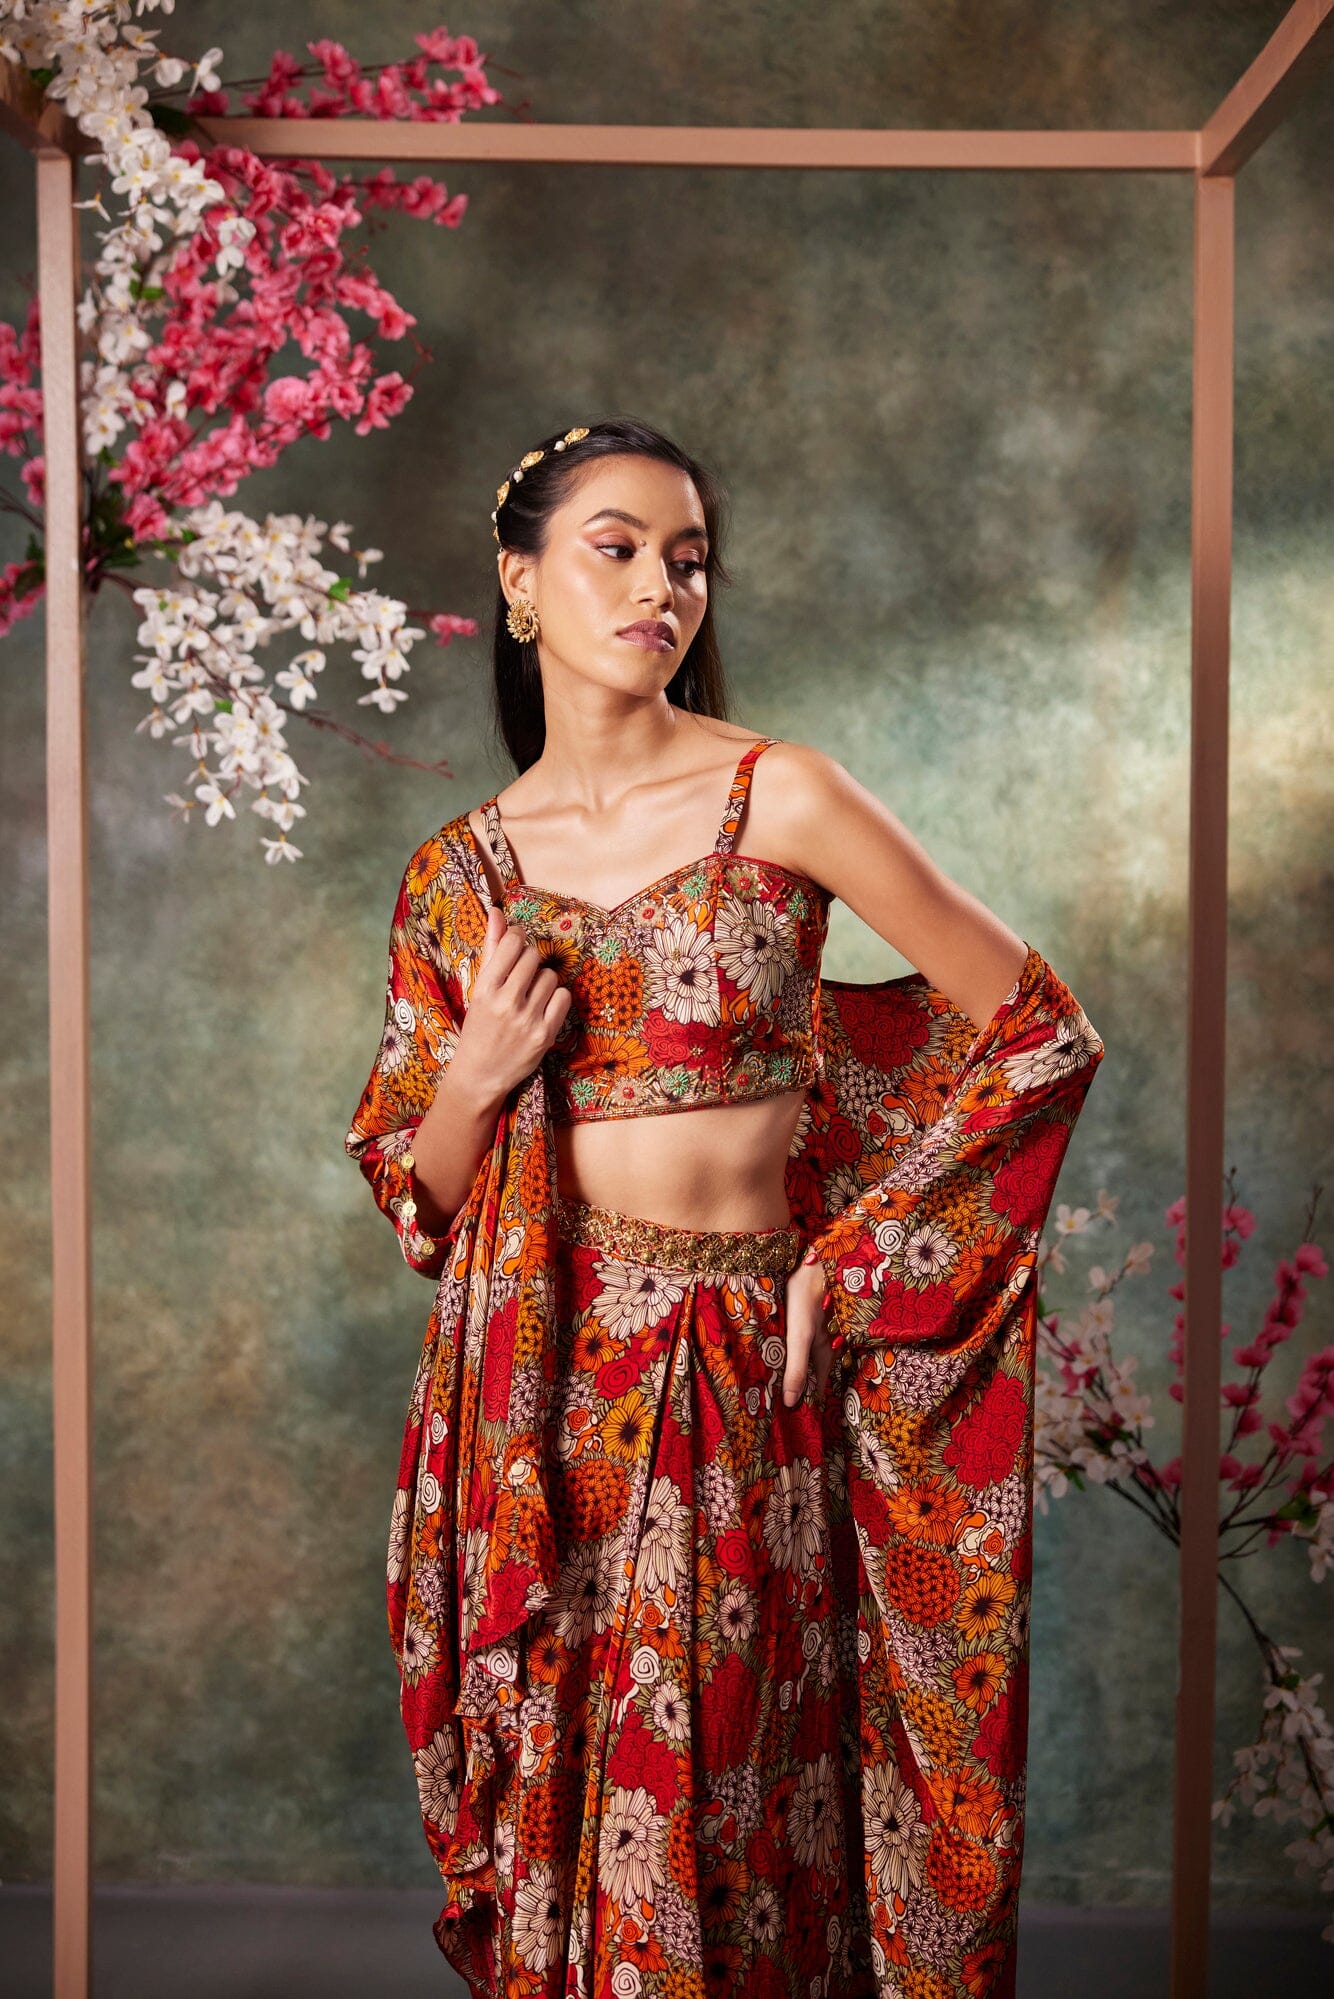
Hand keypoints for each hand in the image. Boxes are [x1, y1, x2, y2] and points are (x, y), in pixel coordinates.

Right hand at [454, 902, 572, 1100]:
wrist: (480, 1074)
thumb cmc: (479, 1026)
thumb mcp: (479, 988)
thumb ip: (492, 948)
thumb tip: (498, 911)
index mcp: (484, 987)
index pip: (514, 943)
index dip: (519, 938)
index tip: (518, 945)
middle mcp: (505, 1001)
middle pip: (534, 957)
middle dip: (531, 960)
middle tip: (523, 975)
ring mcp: (526, 1019)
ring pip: (550, 977)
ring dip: (543, 981)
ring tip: (531, 995)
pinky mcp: (544, 1034)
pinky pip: (563, 998)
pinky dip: (556, 999)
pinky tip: (544, 1007)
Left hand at [782, 1253, 834, 1407]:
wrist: (816, 1260)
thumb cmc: (808, 1297)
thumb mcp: (800, 1335)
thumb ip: (796, 1368)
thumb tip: (791, 1403)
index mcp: (824, 1354)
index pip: (816, 1388)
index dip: (806, 1403)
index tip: (793, 1422)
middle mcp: (823, 1345)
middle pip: (810, 1374)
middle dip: (797, 1389)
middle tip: (776, 1406)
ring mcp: (816, 1331)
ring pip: (803, 1358)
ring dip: (791, 1370)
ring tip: (770, 1384)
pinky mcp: (806, 1317)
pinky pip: (797, 1342)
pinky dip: (787, 1352)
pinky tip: (774, 1351)